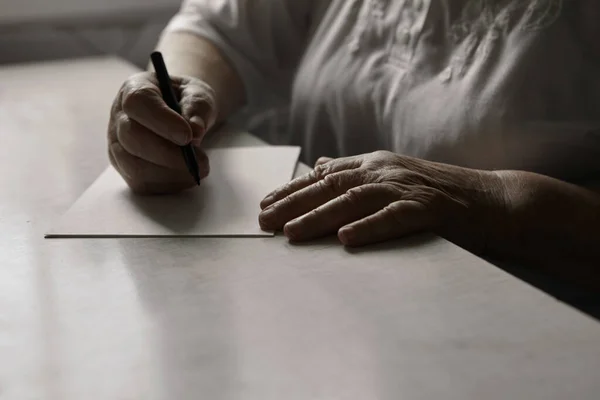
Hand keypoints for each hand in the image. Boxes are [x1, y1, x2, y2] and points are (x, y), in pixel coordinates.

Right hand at [107, 71, 217, 193]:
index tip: (187, 136)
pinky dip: (170, 184)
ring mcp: (118, 146)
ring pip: (135, 167)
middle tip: (202, 160)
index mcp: (134, 89)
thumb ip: (197, 107)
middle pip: (132, 138)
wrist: (181, 114)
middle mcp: (119, 117)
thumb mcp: (198, 94)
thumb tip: (195, 130)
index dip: (161, 121)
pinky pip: (144, 183)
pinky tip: (189, 176)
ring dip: (172, 173)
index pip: (137, 103)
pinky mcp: (126, 169)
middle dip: (169, 154)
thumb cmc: (187, 101)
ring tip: (200, 169)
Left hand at [259, 151, 506, 249]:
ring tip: (291, 233)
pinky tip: (346, 239)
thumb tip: (321, 166)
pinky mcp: (430, 208)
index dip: (292, 189)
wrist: (493, 200)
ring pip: (355, 200)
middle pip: (331, 187)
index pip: (324, 175)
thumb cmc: (438, 195)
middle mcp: (385, 171)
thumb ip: (357, 174)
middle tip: (264, 223)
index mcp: (375, 164)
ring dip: (320, 217)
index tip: (265, 204)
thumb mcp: (393, 178)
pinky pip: (395, 217)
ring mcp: (407, 187)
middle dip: (294, 204)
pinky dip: (370, 227)